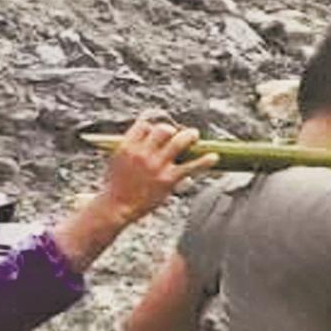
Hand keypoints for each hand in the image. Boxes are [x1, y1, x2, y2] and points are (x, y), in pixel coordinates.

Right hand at [98, 117, 217, 223]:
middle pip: (163, 129)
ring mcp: (156, 165)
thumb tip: (150, 140)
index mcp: (127, 146)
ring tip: (194, 136)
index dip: (154, 125)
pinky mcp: (168, 179)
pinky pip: (191, 166)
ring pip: (179, 142)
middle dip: (173, 129)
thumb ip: (133, 148)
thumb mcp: (118, 160)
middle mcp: (142, 153)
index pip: (144, 125)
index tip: (160, 130)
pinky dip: (205, 161)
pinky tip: (213, 157)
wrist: (117, 206)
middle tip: (180, 132)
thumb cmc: (118, 184)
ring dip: (189, 136)